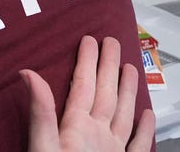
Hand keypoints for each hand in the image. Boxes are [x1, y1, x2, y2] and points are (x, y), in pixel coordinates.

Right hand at [20, 36, 155, 151]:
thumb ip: (39, 112)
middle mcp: (100, 134)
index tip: (89, 40)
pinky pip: (138, 144)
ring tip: (131, 66)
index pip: (83, 85)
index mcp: (77, 127)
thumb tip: (29, 73)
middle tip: (113, 40)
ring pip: (125, 112)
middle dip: (108, 65)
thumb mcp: (40, 148)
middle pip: (106, 92)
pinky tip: (149, 114)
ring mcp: (116, 151)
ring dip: (128, 88)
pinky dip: (145, 128)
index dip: (87, 61)